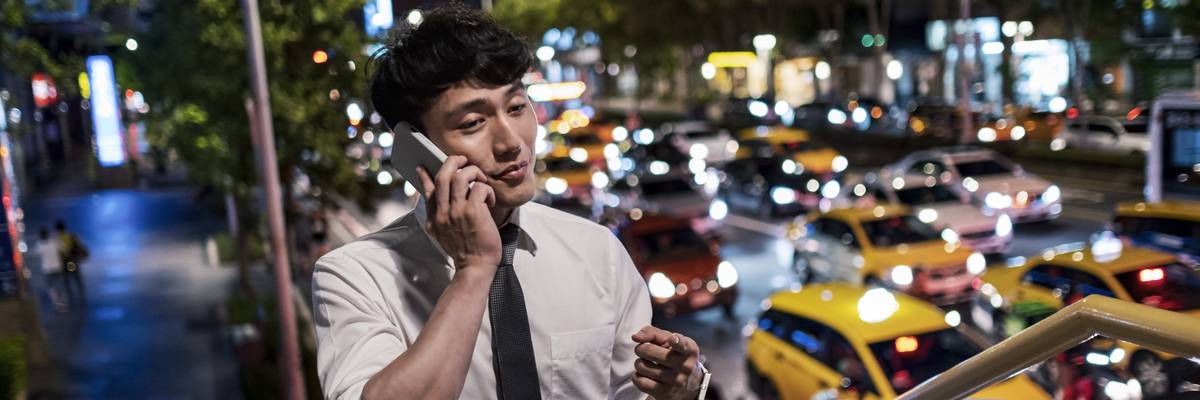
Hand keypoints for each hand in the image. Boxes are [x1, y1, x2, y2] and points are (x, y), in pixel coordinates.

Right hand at [416, 156, 498, 272]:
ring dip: (473, 172)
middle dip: (454, 161)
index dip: (425, 176)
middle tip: (464, 161)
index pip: (427, 190)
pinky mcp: (474, 212)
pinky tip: (490, 201)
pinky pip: (480, 187)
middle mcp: (443, 212)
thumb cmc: (464, 249)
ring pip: (461, 176)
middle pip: (443, 175)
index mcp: (435, 217)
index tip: (423, 167)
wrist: (475, 267)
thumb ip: (439, 215)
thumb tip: (434, 200)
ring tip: (481, 180)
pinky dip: (487, 189)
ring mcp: (457, 211)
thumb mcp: (443, 233)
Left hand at [631, 326, 702, 399]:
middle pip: (650, 351)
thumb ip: (653, 333)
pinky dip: (637, 376)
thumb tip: (635, 337)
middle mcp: (684, 366)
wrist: (689, 384)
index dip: (676, 341)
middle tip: (643, 350)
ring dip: (639, 362)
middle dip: (641, 348)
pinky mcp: (665, 393)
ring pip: (642, 366)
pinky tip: (645, 375)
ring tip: (646, 363)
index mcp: (689, 350)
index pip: (683, 345)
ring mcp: (675, 381)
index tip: (673, 339)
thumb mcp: (670, 340)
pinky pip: (640, 381)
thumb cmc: (675, 355)